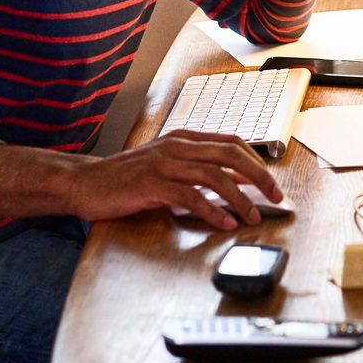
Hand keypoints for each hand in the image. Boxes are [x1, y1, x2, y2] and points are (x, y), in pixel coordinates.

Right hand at [64, 130, 283, 230]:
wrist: (86, 182)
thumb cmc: (127, 179)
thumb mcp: (166, 167)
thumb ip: (196, 170)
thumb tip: (234, 183)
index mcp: (183, 139)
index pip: (232, 143)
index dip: (257, 162)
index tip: (272, 184)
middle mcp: (177, 146)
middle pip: (231, 155)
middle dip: (259, 177)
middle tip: (276, 198)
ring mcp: (164, 163)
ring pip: (214, 175)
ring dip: (239, 198)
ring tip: (251, 218)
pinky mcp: (151, 183)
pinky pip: (190, 196)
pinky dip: (211, 211)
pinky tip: (223, 223)